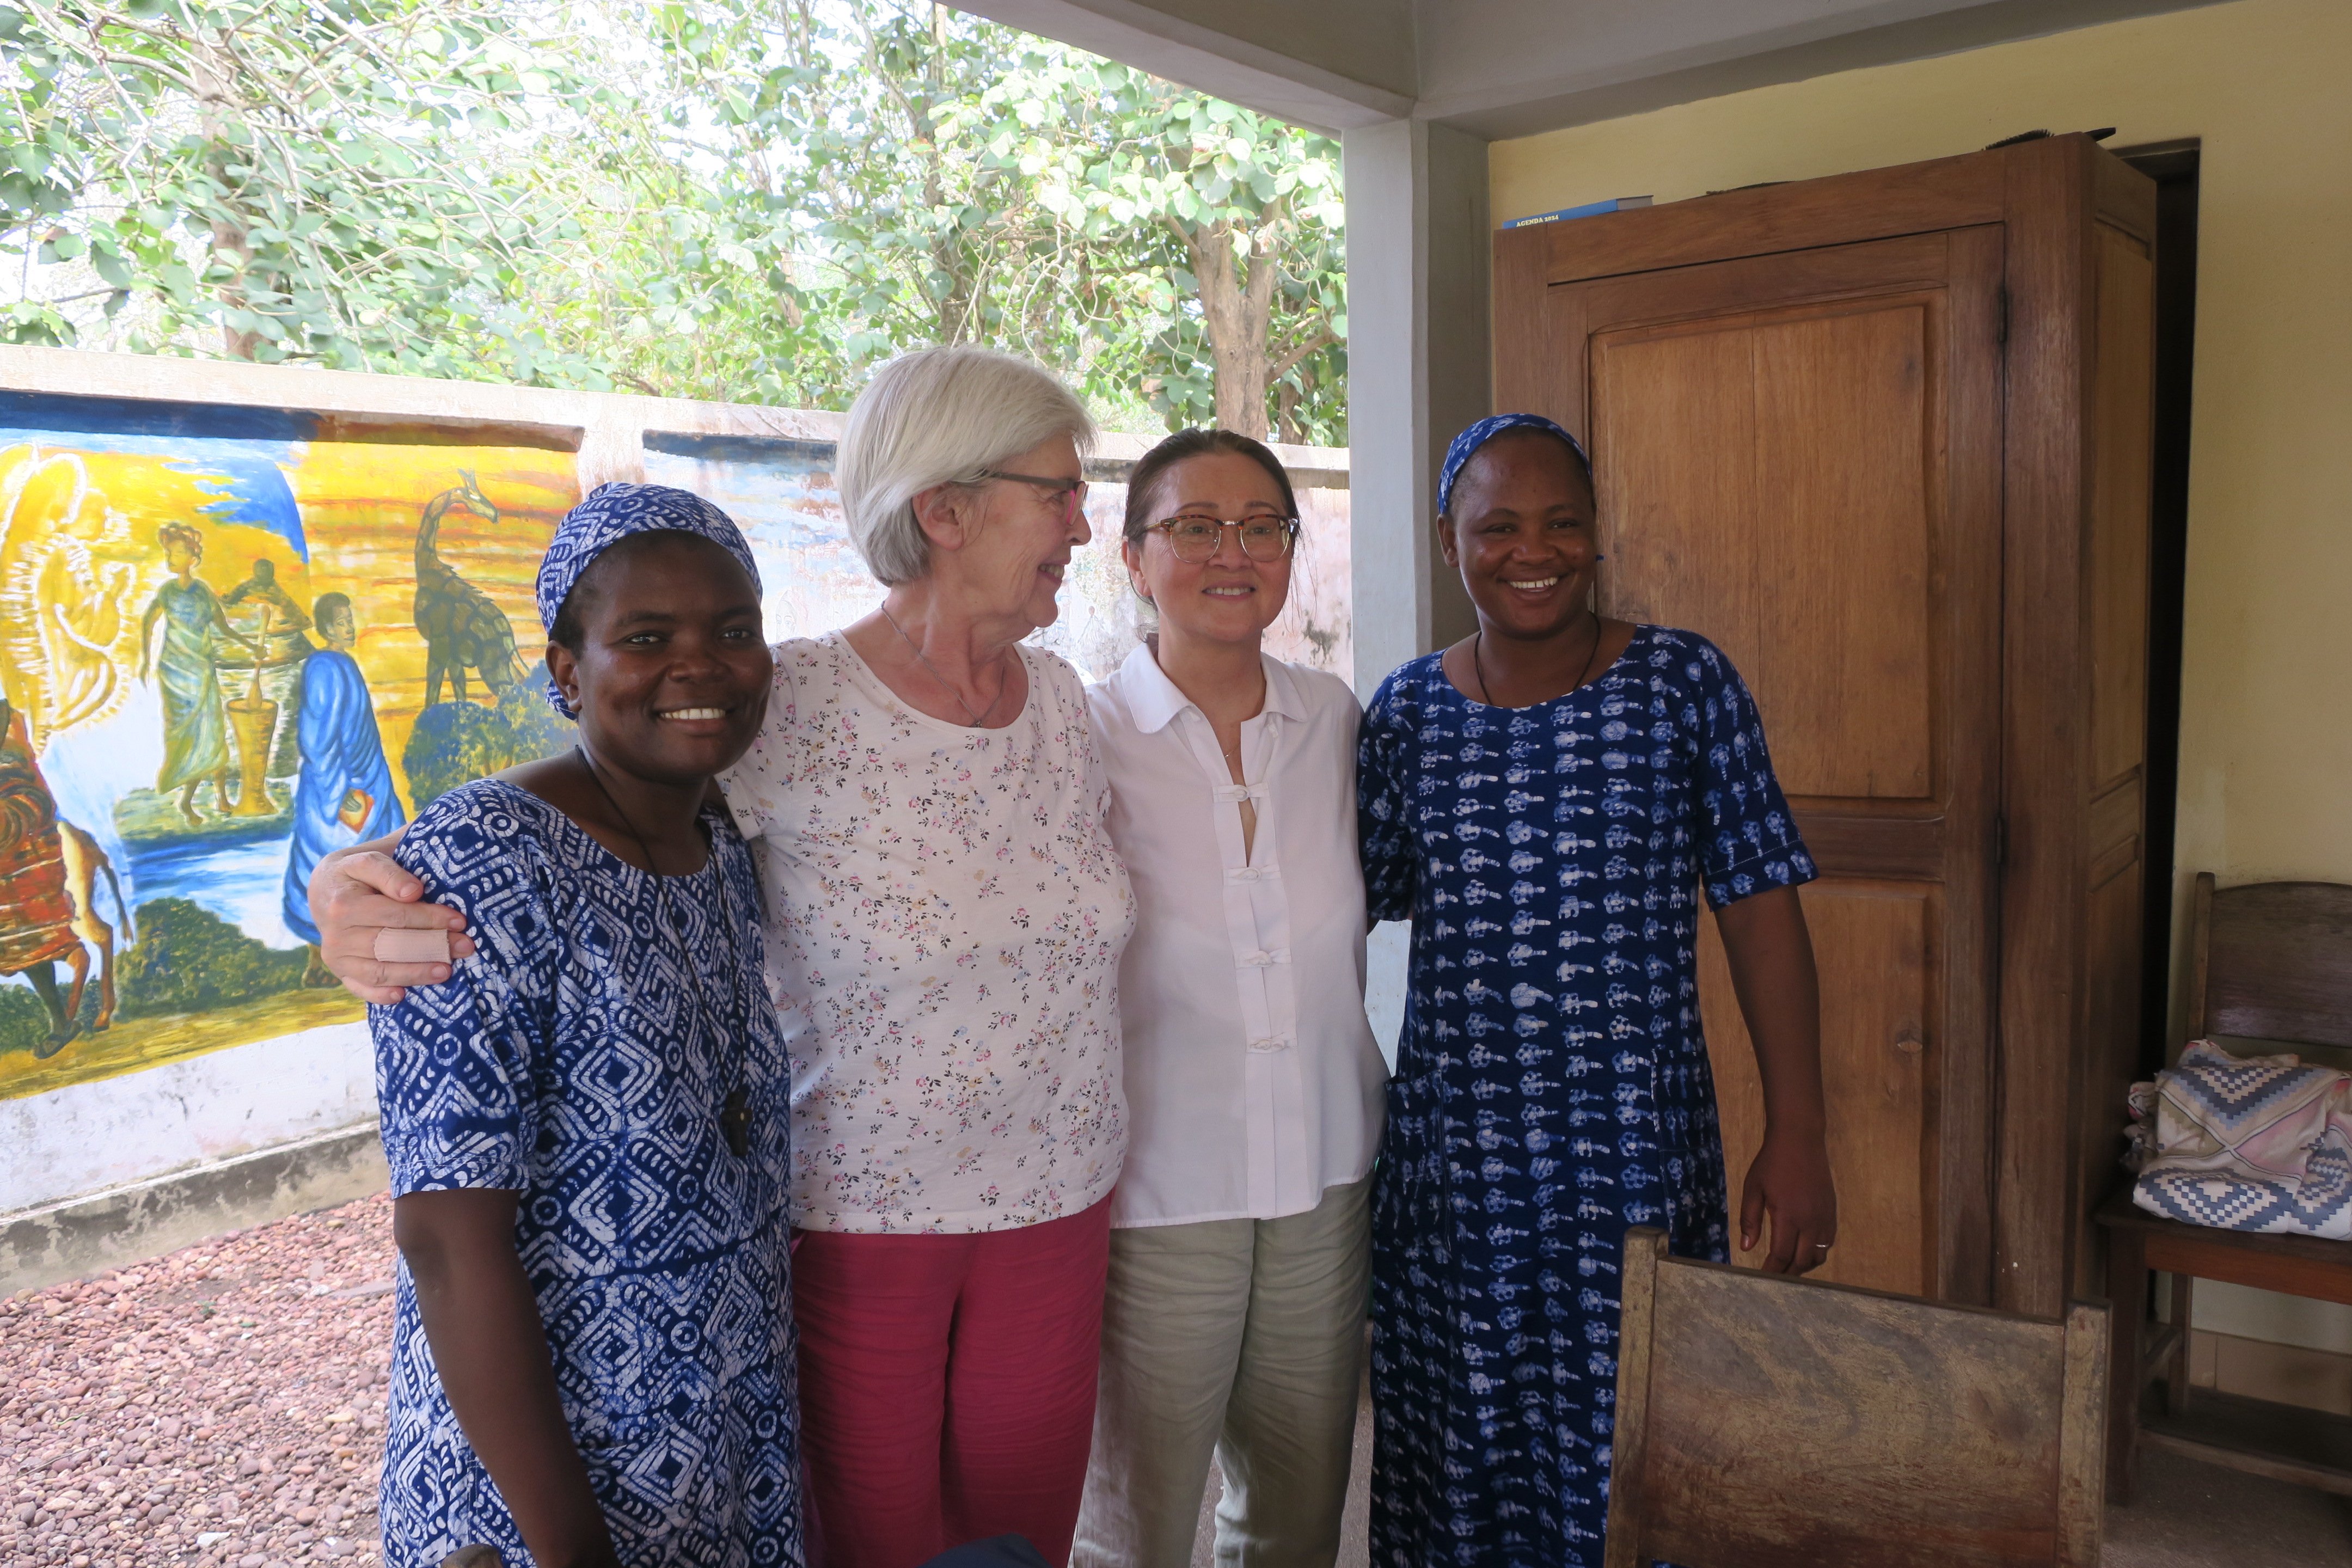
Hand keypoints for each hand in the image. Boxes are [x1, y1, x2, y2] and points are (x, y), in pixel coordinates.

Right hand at [308, 829, 473, 1003]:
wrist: (325, 890)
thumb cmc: (356, 874)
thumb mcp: (367, 861)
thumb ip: (389, 872)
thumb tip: (413, 892)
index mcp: (343, 903)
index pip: (394, 915)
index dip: (429, 918)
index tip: (459, 921)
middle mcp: (336, 934)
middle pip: (389, 944)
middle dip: (431, 946)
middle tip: (465, 947)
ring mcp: (336, 956)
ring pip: (379, 970)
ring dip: (415, 973)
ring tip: (446, 971)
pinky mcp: (339, 971)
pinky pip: (360, 987)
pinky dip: (380, 994)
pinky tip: (403, 995)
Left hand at [1738, 1125, 1836, 1275]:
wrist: (1800, 1140)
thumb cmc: (1771, 1163)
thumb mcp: (1753, 1189)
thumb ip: (1750, 1220)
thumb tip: (1746, 1248)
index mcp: (1788, 1216)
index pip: (1782, 1255)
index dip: (1772, 1270)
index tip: (1763, 1278)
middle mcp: (1810, 1222)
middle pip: (1802, 1261)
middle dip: (1788, 1272)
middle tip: (1775, 1276)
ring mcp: (1825, 1218)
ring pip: (1819, 1255)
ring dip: (1804, 1265)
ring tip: (1789, 1266)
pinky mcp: (1832, 1212)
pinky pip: (1828, 1242)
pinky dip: (1817, 1252)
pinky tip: (1804, 1249)